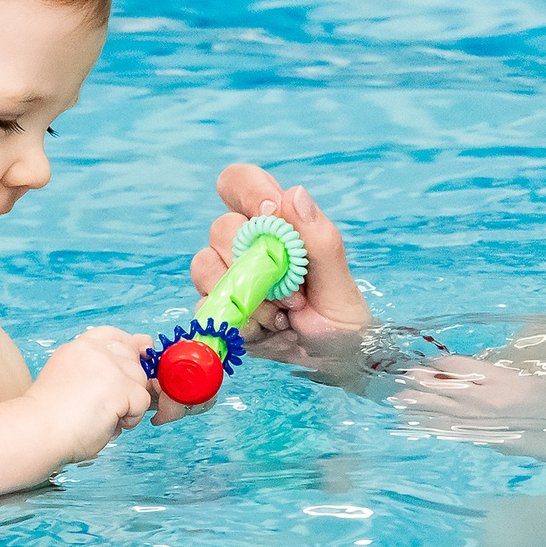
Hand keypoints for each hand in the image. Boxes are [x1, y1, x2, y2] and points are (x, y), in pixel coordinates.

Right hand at [25, 326, 156, 459]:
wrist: (37, 432)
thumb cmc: (52, 418)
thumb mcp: (71, 380)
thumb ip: (98, 368)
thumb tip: (139, 351)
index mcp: (79, 348)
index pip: (114, 336)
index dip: (126, 353)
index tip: (118, 376)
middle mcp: (94, 351)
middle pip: (133, 360)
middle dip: (128, 386)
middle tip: (102, 406)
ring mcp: (108, 366)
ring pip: (141, 382)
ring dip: (128, 405)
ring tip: (100, 416)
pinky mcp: (120, 386)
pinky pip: (143, 402)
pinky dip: (129, 419)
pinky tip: (105, 423)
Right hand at [193, 164, 371, 337]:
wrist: (334, 364)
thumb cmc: (341, 319)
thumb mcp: (339, 282)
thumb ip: (319, 239)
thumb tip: (293, 194)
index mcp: (277, 224)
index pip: (240, 182)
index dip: (248, 193)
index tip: (269, 218)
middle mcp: (246, 245)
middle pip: (221, 227)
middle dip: (255, 261)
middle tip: (292, 291)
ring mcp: (229, 277)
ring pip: (205, 265)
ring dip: (246, 295)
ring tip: (282, 316)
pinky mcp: (218, 310)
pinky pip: (204, 305)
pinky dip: (237, 321)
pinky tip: (265, 331)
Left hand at [392, 356, 545, 448]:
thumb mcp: (533, 383)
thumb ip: (503, 379)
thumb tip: (473, 377)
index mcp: (507, 378)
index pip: (464, 367)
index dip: (440, 366)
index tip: (423, 365)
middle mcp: (496, 398)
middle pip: (450, 388)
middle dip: (423, 385)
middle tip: (399, 381)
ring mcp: (495, 421)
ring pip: (449, 411)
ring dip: (422, 406)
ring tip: (398, 403)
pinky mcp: (496, 441)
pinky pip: (461, 433)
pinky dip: (439, 428)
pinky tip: (423, 427)